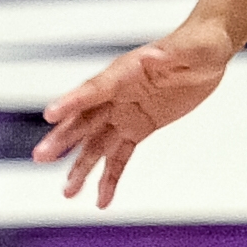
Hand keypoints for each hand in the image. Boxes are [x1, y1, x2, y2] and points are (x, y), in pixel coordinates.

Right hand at [32, 17, 235, 206]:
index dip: (71, 101)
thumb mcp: (187, 50)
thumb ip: (168, 56)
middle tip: (41, 156)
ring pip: (96, 145)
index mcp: (123, 73)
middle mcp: (116, 95)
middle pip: (84, 120)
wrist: (205, 54)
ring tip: (68, 192)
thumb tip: (153, 56)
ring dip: (81, 168)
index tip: (49, 114)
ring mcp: (124, 114)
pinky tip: (101, 199)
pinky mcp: (138, 129)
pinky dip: (110, 177)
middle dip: (63, 139)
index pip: (93, 89)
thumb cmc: (195, 46)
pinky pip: (120, 156)